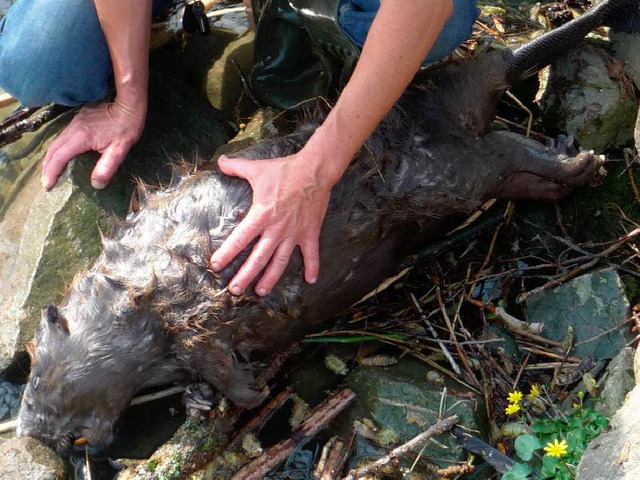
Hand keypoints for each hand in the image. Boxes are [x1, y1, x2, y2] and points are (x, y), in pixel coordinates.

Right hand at [42, 99, 144, 189]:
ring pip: (56, 141)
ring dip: (51, 157)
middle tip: (46, 181)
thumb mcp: (119, 150)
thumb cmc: (126, 128)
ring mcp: (75, 121)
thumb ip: (107, 167)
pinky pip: (63, 135)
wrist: (128, 105)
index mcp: (80, 137)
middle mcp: (73, 128)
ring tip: (51, 170)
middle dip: (47, 166)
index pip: (59, 157)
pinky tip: (63, 153)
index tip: (48, 185)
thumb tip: (96, 184)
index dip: (52, 172)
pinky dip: (58, 147)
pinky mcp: (79, 118)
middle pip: (53, 149)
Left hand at [210, 152, 334, 296]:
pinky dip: (312, 267)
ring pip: (280, 261)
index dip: (227, 253)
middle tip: (235, 290)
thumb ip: (236, 167)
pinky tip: (310, 281)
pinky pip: (311, 254)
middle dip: (246, 275)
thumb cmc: (285, 170)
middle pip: (259, 257)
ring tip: (260, 291)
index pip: (240, 238)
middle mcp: (277, 228)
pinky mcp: (310, 232)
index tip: (216, 266)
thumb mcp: (257, 168)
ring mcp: (294, 233)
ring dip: (270, 278)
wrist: (315, 170)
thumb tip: (220, 162)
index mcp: (262, 214)